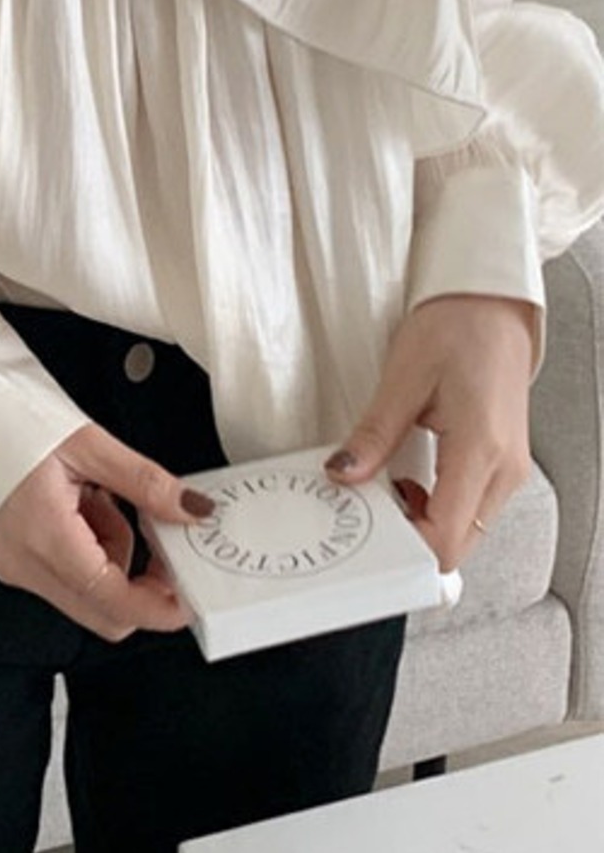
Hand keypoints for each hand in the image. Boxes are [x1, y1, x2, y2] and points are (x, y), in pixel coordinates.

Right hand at [0, 422, 215, 640]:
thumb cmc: (3, 418)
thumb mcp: (87, 444)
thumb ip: (145, 482)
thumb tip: (192, 508)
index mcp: (47, 538)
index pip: (115, 602)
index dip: (162, 607)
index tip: (191, 592)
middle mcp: (26, 565)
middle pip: (103, 613)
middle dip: (142, 586)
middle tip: (159, 538)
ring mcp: (14, 566)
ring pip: (86, 593)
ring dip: (113, 558)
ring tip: (103, 498)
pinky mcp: (10, 559)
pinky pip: (63, 574)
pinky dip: (88, 550)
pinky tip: (81, 504)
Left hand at [325, 293, 538, 572]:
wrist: (492, 305)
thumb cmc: (457, 328)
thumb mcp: (403, 378)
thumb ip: (374, 434)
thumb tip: (343, 473)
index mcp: (482, 450)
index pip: (447, 537)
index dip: (404, 548)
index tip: (365, 533)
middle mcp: (504, 470)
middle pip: (458, 542)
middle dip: (409, 536)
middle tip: (367, 508)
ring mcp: (509, 469)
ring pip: (466, 529)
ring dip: (422, 521)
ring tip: (385, 488)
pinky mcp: (503, 463)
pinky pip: (471, 507)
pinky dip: (437, 505)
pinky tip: (408, 481)